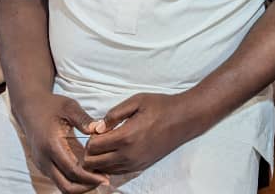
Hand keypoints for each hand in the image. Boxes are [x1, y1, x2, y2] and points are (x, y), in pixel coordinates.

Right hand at [16, 93, 106, 193]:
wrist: (30, 108)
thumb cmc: (51, 106)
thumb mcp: (69, 107)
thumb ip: (83, 119)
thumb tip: (99, 129)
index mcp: (51, 145)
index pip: (72, 171)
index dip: (90, 177)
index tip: (106, 177)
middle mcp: (44, 159)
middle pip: (66, 186)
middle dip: (87, 186)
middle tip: (105, 180)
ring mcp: (42, 164)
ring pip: (62, 186)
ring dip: (81, 185)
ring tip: (99, 176)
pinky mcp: (44, 165)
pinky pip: (59, 180)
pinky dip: (74, 180)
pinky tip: (88, 171)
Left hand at [84, 92, 198, 175]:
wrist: (184, 119)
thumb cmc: (160, 106)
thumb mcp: (137, 101)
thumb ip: (114, 114)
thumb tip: (97, 127)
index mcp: (126, 137)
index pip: (92, 147)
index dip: (90, 137)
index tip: (98, 128)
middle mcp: (128, 155)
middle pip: (93, 163)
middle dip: (91, 151)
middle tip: (100, 138)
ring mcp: (134, 163)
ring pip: (103, 170)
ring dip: (100, 159)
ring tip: (108, 143)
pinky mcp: (140, 167)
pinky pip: (116, 172)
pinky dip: (110, 164)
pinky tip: (117, 150)